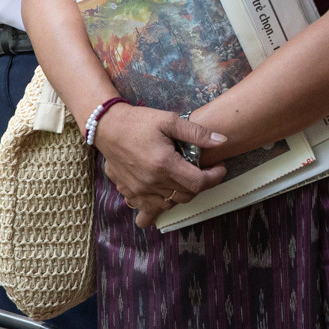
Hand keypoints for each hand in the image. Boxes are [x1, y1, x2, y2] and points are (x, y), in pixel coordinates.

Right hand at [92, 103, 232, 227]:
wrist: (107, 127)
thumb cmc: (138, 121)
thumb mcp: (169, 120)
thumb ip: (197, 133)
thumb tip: (222, 141)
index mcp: (164, 164)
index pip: (199, 182)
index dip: (214, 177)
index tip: (220, 168)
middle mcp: (152, 182)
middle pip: (187, 195)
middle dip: (200, 184)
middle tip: (203, 169)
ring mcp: (139, 190)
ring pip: (171, 203)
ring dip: (182, 193)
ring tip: (184, 176)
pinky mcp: (129, 192)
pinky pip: (150, 207)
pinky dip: (162, 202)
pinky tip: (165, 190)